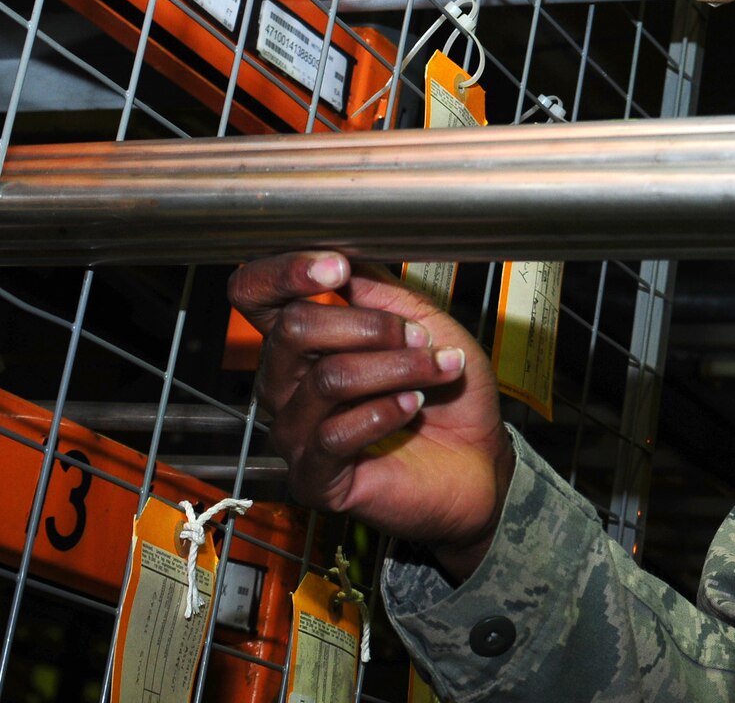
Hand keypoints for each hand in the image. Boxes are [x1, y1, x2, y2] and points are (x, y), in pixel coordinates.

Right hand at [228, 252, 513, 579]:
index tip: (338, 267)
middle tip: (418, 337)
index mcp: (304, 342)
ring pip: (327, 379)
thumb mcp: (424, 324)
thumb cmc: (451, 395)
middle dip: (370, 326)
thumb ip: (380, 292)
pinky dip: (385, 412)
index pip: (254, 296)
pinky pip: (334, 435)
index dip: (285, 272)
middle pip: (293, 330)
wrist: (480, 460)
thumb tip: (343, 255)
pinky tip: (414, 408)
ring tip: (435, 370)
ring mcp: (296, 433)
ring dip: (395, 368)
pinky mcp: (314, 479)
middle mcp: (287, 385)